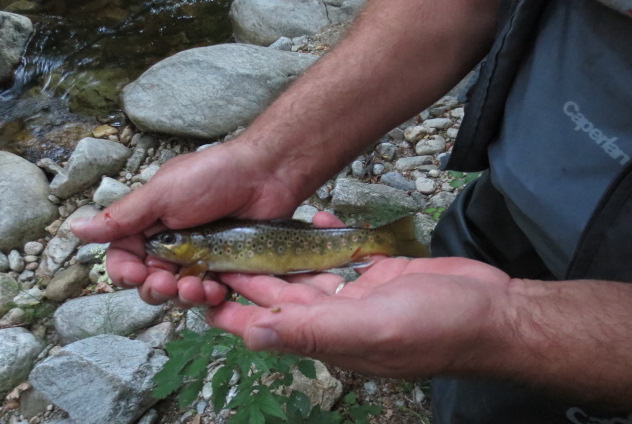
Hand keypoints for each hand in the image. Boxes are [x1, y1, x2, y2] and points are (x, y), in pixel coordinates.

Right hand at [71, 142, 300, 304]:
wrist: (267, 175)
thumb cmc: (214, 176)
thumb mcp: (163, 193)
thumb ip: (123, 217)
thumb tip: (75, 228)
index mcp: (151, 223)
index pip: (124, 257)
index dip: (124, 271)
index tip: (134, 273)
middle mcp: (172, 243)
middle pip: (149, 281)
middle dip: (154, 288)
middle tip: (168, 284)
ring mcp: (199, 257)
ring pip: (179, 292)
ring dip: (181, 297)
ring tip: (195, 288)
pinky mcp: (224, 266)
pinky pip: (209, 292)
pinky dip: (208, 296)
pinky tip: (215, 290)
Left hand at [209, 255, 511, 377]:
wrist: (493, 313)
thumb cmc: (437, 327)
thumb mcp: (371, 327)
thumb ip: (312, 330)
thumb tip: (253, 334)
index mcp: (325, 335)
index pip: (262, 325)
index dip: (228, 308)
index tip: (196, 286)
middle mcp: (334, 316)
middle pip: (277, 294)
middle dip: (245, 272)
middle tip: (214, 243)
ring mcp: (355, 293)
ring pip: (306, 271)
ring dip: (280, 251)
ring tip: (252, 225)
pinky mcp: (376, 273)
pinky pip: (341, 253)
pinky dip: (327, 235)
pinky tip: (318, 218)